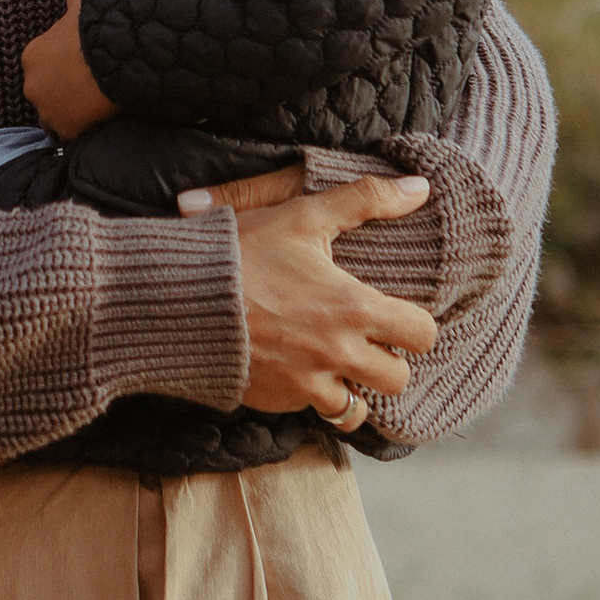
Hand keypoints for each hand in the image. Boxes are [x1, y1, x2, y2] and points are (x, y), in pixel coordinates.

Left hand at [20, 0, 119, 142]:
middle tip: (89, 91)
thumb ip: (74, 0)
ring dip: (72, 115)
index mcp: (33, 55)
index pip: (42, 70)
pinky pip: (74, 135)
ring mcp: (47, 110)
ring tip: (97, 109)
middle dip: (63, 94)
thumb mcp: (82, 2)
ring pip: (57, 118)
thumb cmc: (99, 24)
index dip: (61, 72)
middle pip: (46, 96)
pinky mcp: (66, 130)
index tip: (78, 72)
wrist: (116, 52)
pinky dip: (86, 130)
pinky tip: (101, 121)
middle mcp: (32, 84)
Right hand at [180, 164, 437, 424]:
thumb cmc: (242, 253)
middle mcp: (337, 354)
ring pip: (356, 410)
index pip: (421, 334)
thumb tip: (419, 187)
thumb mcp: (303, 215)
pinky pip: (311, 412)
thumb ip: (365, 199)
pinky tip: (296, 370)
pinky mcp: (276, 401)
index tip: (397, 316)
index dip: (415, 326)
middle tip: (367, 342)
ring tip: (335, 365)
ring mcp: (306, 384)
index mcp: (353, 309)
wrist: (177, 298)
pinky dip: (311, 396)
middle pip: (397, 380)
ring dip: (352, 389)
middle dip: (388, 362)